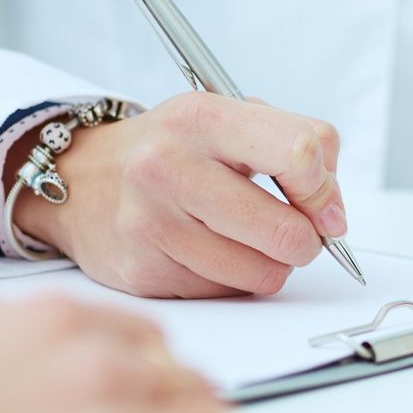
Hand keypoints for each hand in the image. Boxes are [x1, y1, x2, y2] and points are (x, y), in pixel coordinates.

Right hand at [15, 93, 347, 298]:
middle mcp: (168, 168)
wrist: (79, 180)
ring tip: (244, 239)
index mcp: (201, 119)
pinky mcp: (143, 272)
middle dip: (303, 240)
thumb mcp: (226, 119)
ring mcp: (151, 224)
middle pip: (287, 232)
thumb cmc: (168, 150)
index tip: (322, 205)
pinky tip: (207, 253)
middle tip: (289, 230)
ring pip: (263, 274)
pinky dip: (231, 279)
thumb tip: (333, 214)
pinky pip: (227, 293)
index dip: (324, 190)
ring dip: (269, 264)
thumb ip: (295, 146)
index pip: (300, 155)